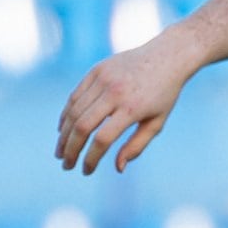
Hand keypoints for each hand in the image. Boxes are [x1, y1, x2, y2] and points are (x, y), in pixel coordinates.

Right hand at [56, 38, 196, 174]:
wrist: (166, 56)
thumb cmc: (164, 95)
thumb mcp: (156, 123)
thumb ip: (136, 146)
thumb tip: (117, 168)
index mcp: (132, 108)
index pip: (103, 139)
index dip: (91, 158)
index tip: (86, 171)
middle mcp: (114, 92)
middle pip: (82, 126)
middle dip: (71, 149)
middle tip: (66, 165)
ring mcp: (103, 78)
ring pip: (74, 111)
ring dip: (64, 135)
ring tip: (61, 152)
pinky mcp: (96, 70)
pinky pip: (75, 96)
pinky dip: (66, 115)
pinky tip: (63, 130)